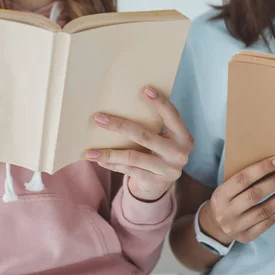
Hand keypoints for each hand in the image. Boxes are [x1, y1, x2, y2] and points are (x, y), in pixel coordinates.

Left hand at [86, 86, 193, 200]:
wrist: (162, 184)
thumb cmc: (159, 151)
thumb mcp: (166, 138)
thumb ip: (155, 125)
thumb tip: (123, 103)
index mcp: (184, 137)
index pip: (173, 116)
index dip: (160, 103)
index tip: (145, 89)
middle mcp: (179, 154)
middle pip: (145, 136)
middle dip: (119, 126)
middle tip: (99, 118)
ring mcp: (167, 170)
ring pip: (133, 157)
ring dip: (109, 153)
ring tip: (90, 152)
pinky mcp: (154, 182)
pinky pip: (128, 170)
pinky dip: (112, 165)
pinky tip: (99, 160)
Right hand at [199, 156, 274, 244]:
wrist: (214, 224)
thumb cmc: (226, 198)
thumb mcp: (227, 187)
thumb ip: (244, 179)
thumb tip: (273, 165)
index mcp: (220, 195)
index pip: (243, 179)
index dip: (262, 168)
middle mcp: (226, 212)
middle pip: (256, 194)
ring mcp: (236, 227)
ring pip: (265, 210)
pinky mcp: (246, 237)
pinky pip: (267, 223)